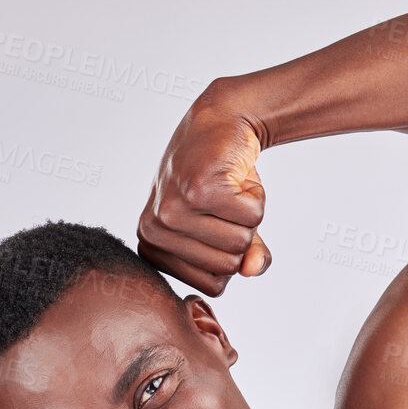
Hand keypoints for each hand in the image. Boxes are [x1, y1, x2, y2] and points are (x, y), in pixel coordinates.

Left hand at [136, 86, 269, 295]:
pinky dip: (255, 197)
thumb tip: (253, 269)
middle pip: (227, 267)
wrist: (223, 122)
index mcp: (152, 247)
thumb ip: (242, 257)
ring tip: (229, 189)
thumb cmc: (220, 179)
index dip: (230, 256)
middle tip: (225, 202)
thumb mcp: (227, 226)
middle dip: (241, 235)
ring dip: (248, 215)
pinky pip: (250, 217)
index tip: (216, 223)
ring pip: (239, 243)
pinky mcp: (198, 188)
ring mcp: (173, 209)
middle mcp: (155, 230)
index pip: (213, 286)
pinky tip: (235, 176)